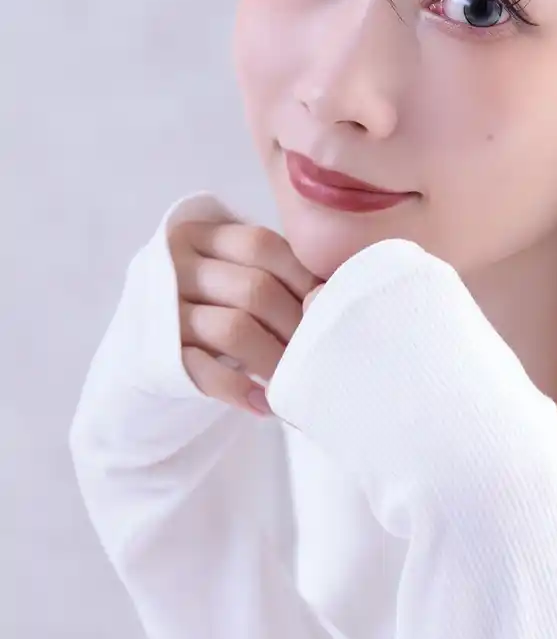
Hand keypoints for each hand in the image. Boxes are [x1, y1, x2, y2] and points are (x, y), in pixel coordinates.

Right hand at [169, 219, 321, 414]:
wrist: (145, 350)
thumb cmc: (210, 305)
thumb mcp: (232, 273)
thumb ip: (273, 272)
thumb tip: (329, 295)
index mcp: (201, 234)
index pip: (263, 246)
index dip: (303, 279)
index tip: (328, 309)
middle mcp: (175, 265)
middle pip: (254, 289)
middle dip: (294, 326)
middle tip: (318, 351)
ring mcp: (162, 310)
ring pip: (233, 329)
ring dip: (273, 359)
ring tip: (294, 379)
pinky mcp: (156, 354)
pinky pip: (204, 371)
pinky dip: (240, 389)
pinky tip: (263, 403)